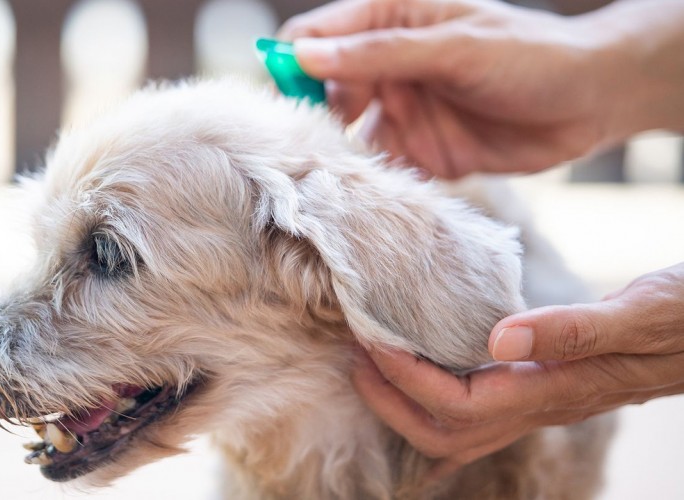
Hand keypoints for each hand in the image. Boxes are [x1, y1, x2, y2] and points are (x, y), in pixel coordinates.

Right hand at [279, 0, 683, 177]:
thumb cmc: (532, 55)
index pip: (320, 35)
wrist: (594, 101)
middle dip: (309, 115)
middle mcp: (390, 66)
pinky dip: (368, 180)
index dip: (292, 61)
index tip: (277, 94)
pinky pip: (380, 167)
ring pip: (346, 132)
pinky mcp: (420, 151)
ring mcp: (403, 110)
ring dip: (336, 152)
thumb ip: (380, 53)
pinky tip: (363, 195)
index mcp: (392, 21)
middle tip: (304, 148)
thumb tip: (306, 55)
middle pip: (323, 89)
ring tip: (328, 176)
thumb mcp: (454, 47)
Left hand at [352, 262, 683, 477]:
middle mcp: (541, 408)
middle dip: (391, 403)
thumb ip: (572, 328)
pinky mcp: (541, 390)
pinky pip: (477, 414)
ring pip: (459, 432)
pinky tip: (420, 375)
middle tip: (356, 358)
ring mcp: (541, 405)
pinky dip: (437, 401)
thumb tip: (498, 338)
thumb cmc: (681, 319)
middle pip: (447, 435)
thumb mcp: (638, 312)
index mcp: (553, 390)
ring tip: (373, 363)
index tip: (371, 340)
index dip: (407, 378)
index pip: (459, 405)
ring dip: (407, 404)